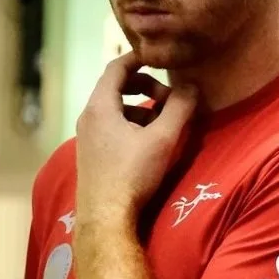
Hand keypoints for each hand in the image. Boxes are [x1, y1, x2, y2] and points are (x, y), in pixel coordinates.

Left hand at [75, 53, 197, 227]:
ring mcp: (86, 138)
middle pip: (116, 88)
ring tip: (163, 124)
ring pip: (115, 110)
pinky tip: (147, 144)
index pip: (116, 67)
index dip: (139, 59)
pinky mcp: (90, 156)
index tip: (159, 58)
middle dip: (145, 88)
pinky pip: (110, 128)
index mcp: (100, 106)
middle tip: (169, 99)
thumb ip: (180, 108)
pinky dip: (130, 125)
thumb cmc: (132, 175)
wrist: (105, 219)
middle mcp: (87, 117)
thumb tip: (192, 86)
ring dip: (140, 109)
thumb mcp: (162, 139)